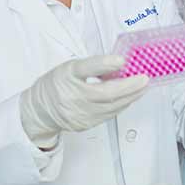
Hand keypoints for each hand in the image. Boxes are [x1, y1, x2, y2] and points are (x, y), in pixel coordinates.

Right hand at [19, 55, 148, 146]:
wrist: (40, 110)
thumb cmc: (56, 85)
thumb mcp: (69, 67)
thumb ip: (92, 66)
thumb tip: (119, 64)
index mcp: (67, 75)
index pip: (85, 68)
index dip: (104, 64)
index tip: (120, 60)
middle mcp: (72, 95)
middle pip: (105, 93)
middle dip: (129, 86)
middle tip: (144, 79)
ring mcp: (79, 112)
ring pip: (111, 106)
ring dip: (130, 97)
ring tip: (142, 88)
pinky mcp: (85, 123)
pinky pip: (108, 114)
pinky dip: (121, 105)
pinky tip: (129, 99)